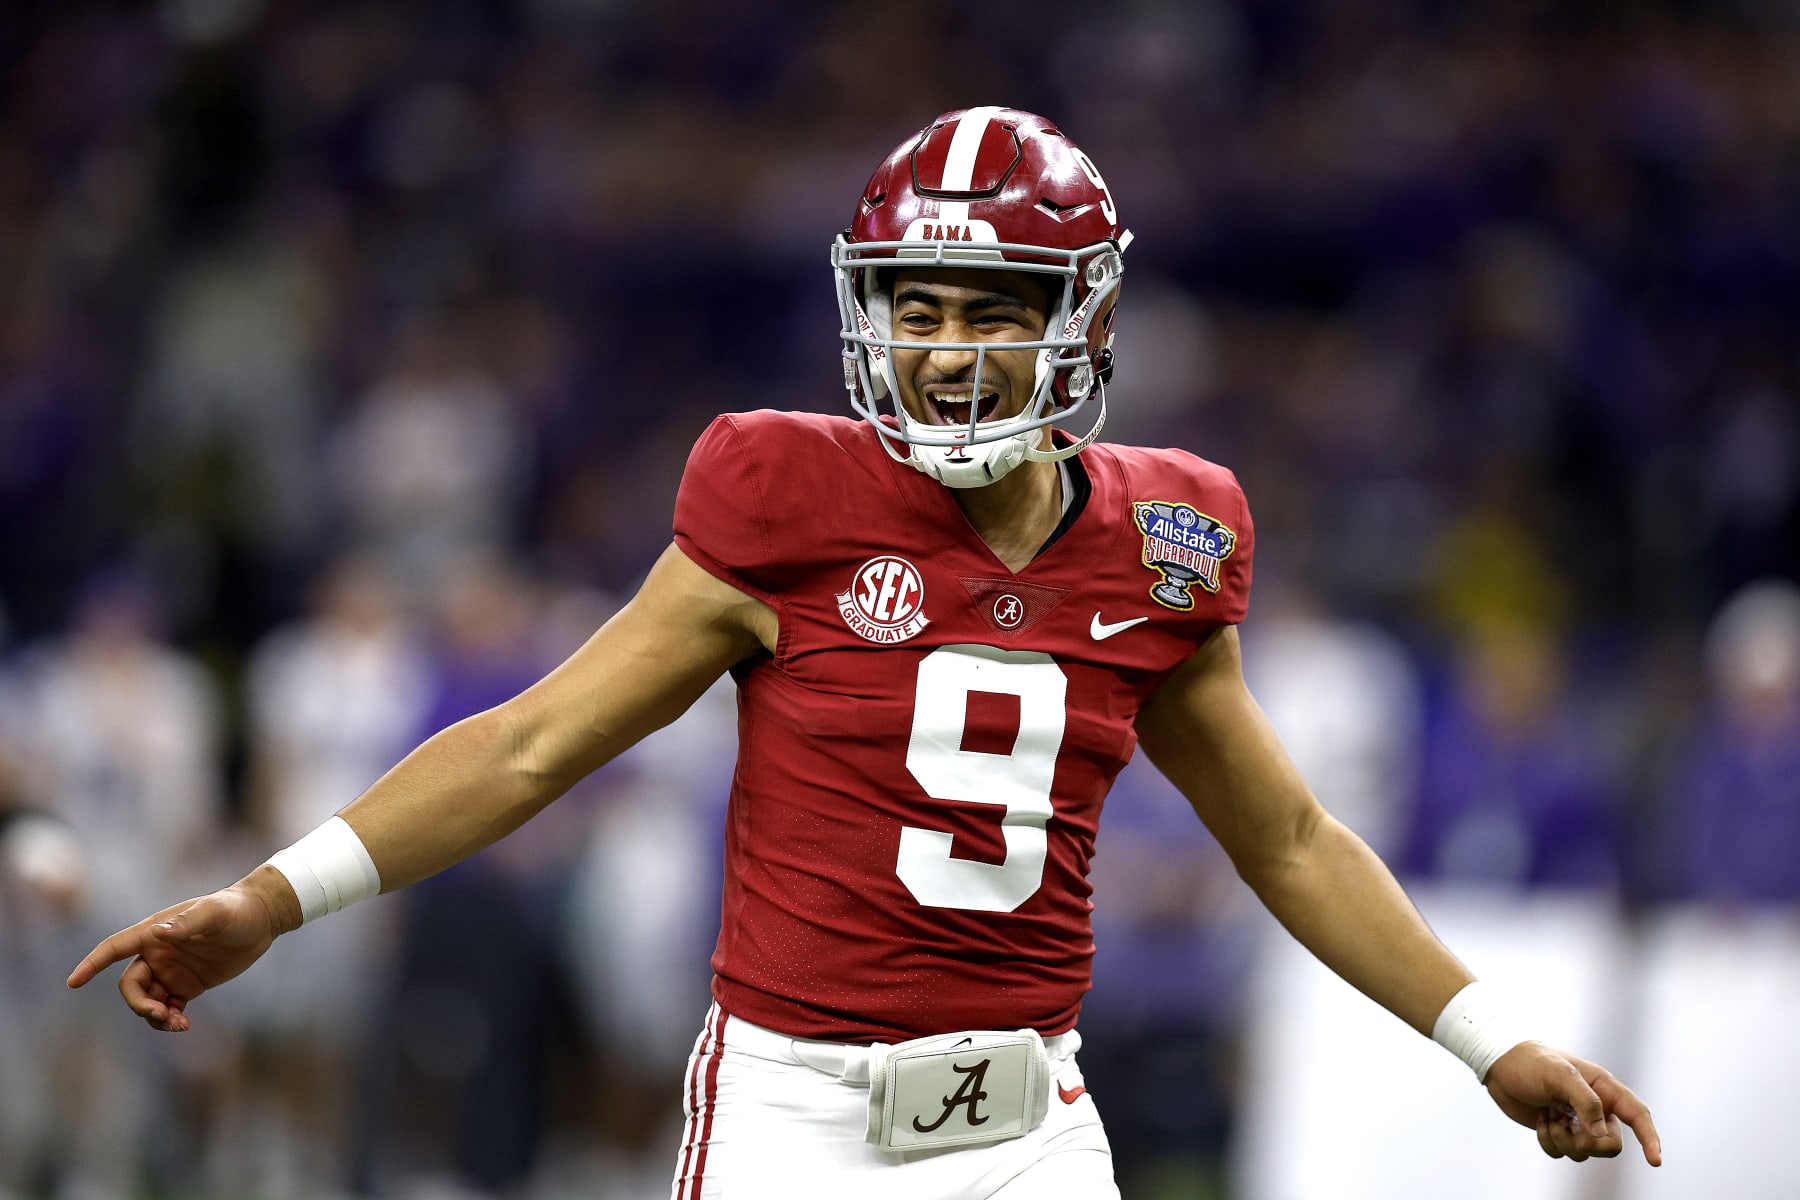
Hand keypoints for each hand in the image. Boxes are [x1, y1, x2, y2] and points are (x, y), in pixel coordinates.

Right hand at [65, 872, 295, 1031]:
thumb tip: (159, 933)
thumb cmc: (236, 909)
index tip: (73, 983)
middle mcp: (157, 952)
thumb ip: (189, 922)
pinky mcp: (187, 985)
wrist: (261, 919)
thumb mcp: (216, 913)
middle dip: (140, 1004)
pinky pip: (168, 1008)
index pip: (114, 948)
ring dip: (155, 1016)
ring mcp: (171, 970)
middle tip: (164, 1014)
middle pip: (131, 986)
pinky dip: (169, 1019)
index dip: (92, 964)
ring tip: (179, 1024)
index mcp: (155, 932)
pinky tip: (184, 1024)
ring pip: (148, 1000)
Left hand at [1484, 1042, 1661, 1166]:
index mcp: (1604, 1089)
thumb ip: (1585, 1102)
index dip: (1650, 1139)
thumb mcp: (1559, 1075)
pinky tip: (1541, 1120)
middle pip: (1611, 1145)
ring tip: (1549, 1115)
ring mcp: (1577, 1122)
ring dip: (1562, 1139)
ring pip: (1585, 1152)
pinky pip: (1561, 1153)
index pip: (1637, 1115)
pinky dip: (1548, 1141)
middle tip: (1566, 1124)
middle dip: (1588, 1142)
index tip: (1655, 1161)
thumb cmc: (1531, 1063)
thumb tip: (1601, 1134)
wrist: (1500, 1067)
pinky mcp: (1559, 1131)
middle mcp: (1596, 1108)